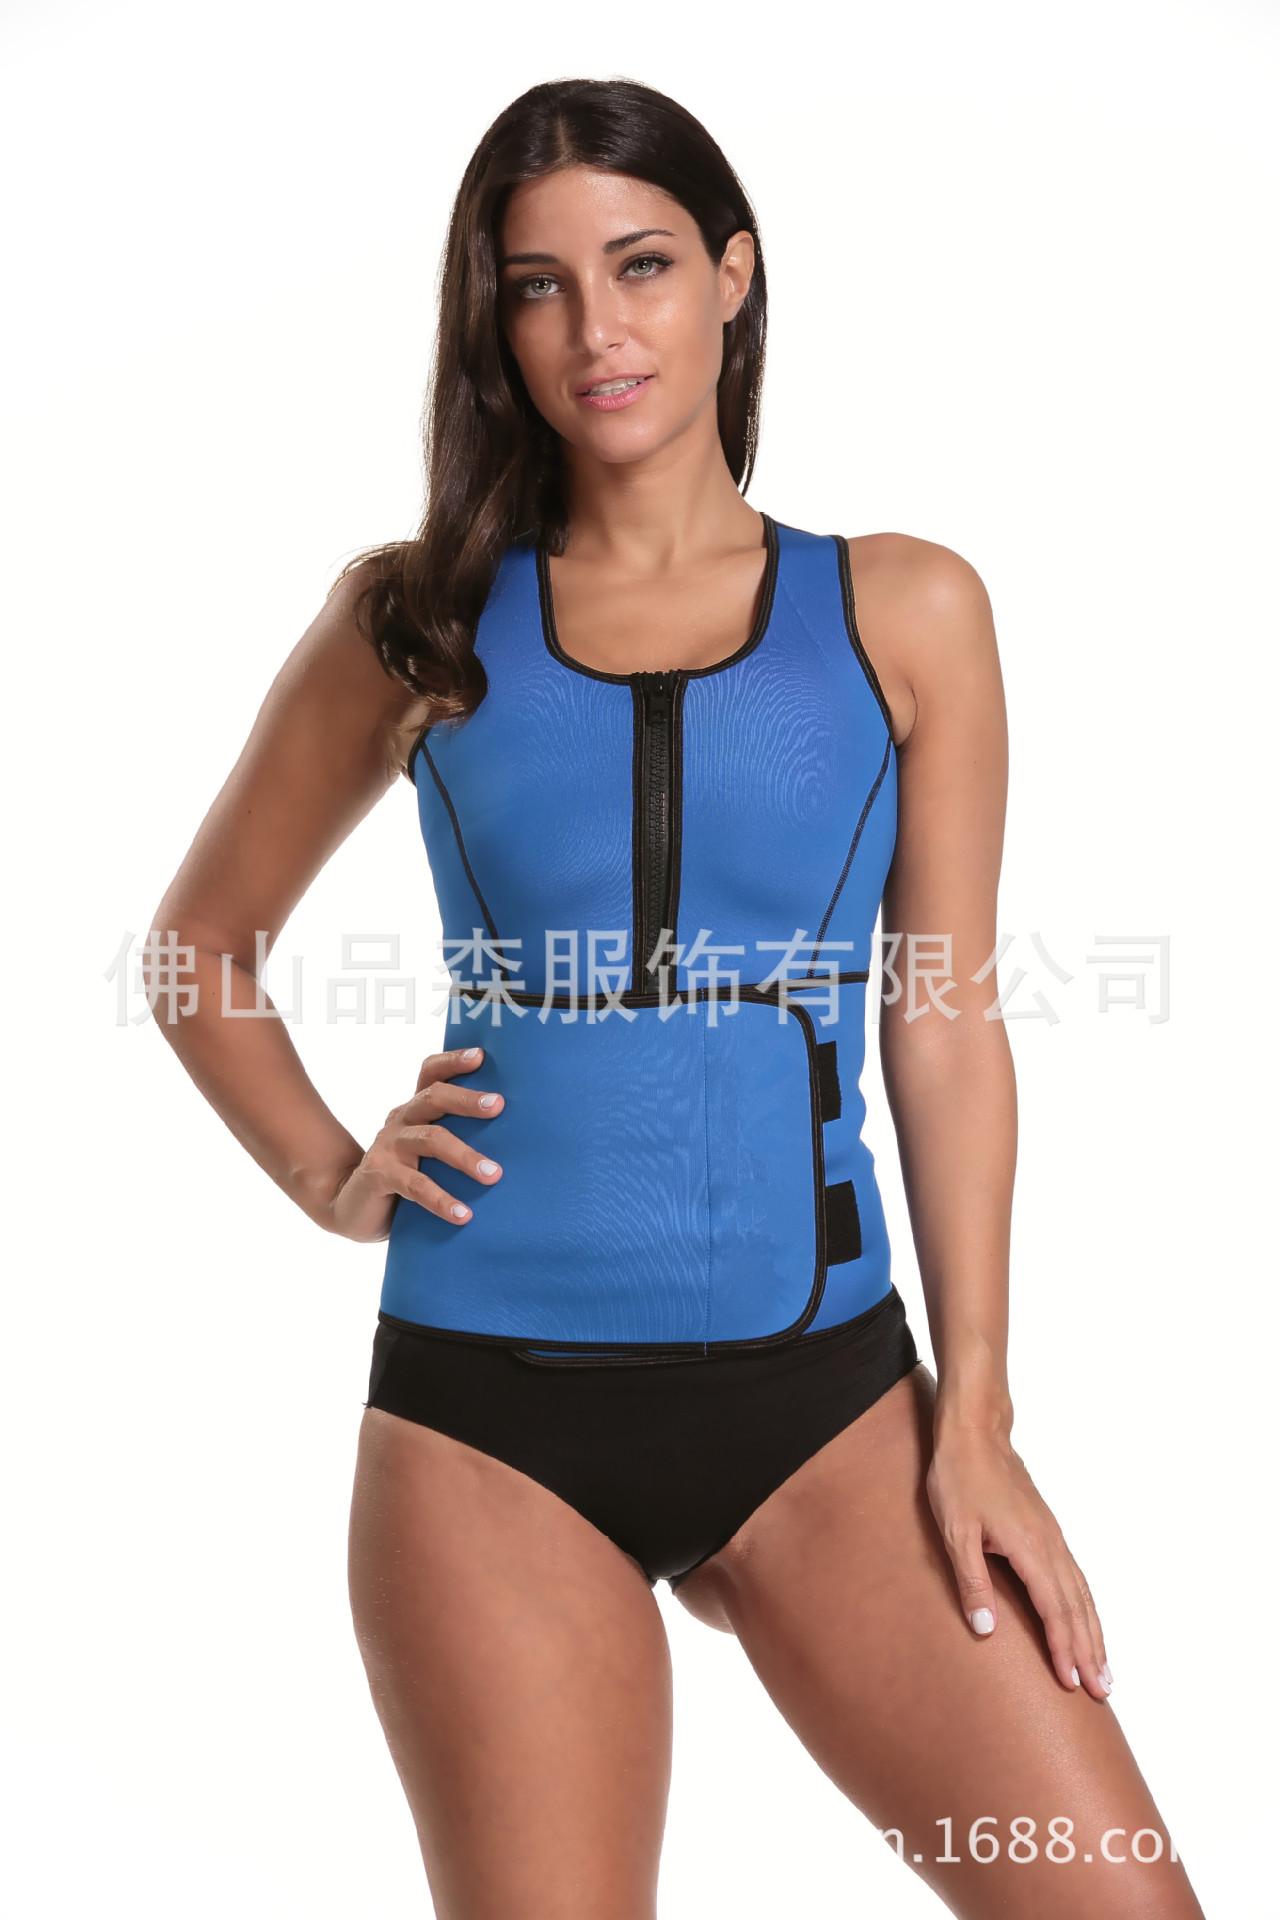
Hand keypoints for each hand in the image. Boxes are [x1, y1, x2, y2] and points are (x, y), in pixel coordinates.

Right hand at [323, 1044, 504, 1242]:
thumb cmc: (404, 1175)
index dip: (452, 1061)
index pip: (430, 1073)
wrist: (352, 1206)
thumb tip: (515, 1142)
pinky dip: (442, 1200)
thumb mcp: (426, 1153)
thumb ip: (455, 1140)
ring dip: (465, 1156)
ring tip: (493, 1175)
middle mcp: (401, 1119)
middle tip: (498, 1105)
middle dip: (467, 1100)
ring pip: (430, 1140)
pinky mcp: (380, 1175)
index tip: (480, 1056)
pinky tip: (463, 1215)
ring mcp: (388, 1146)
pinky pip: (415, 1186)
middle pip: (433, 1098)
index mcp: (415, 1109)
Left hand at [926, 1425, 1112, 1700]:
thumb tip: (985, 1630)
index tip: (1072, 1683)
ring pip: (1081, 1594)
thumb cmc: (959, 1478)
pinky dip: (1086, 1607)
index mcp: (1029, 1547)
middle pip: (1076, 1607)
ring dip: (1094, 1633)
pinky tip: (1087, 1622)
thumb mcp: (955, 1531)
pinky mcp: (1048, 1531)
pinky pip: (1075, 1577)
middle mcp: (1050, 1545)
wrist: (976, 1433)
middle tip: (1103, 1692)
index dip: (1063, 1648)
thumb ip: (972, 1581)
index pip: (1052, 1609)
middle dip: (1090, 1651)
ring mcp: (1053, 1537)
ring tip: (1106, 1669)